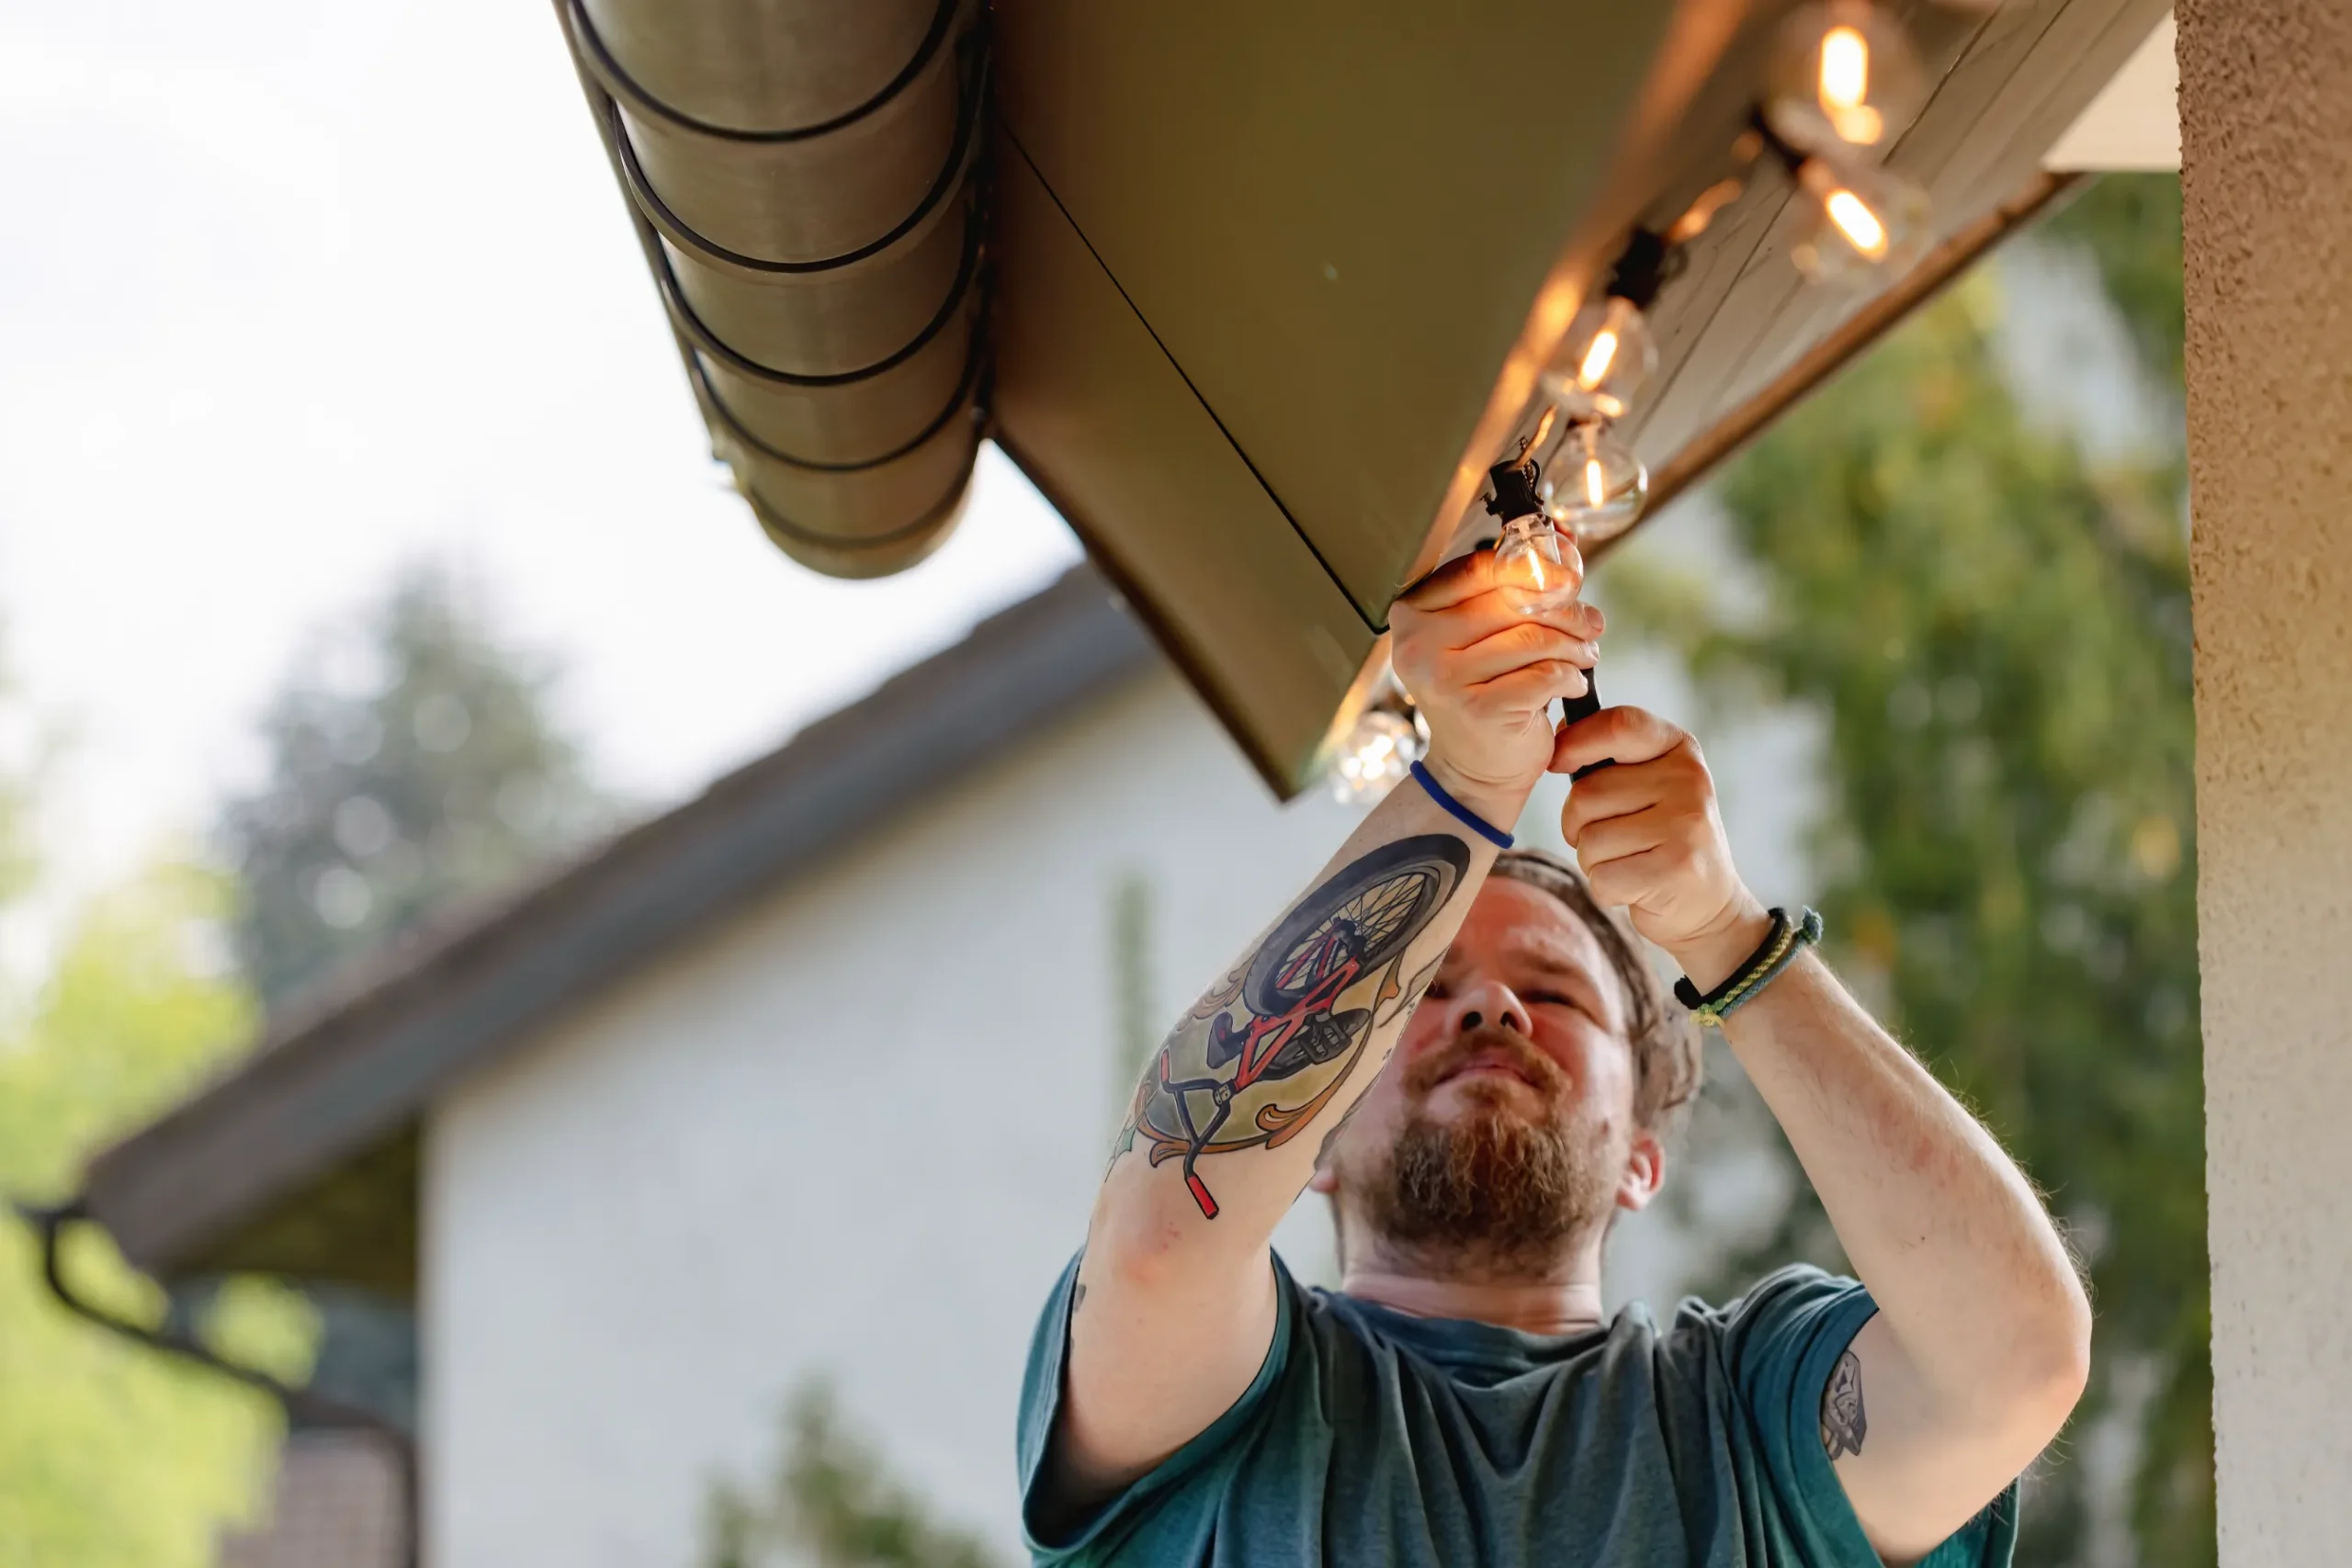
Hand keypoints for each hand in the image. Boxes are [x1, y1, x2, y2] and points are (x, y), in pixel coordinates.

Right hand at [1390, 547, 1602, 824]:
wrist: (1472, 772)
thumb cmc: (1481, 694)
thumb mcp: (1482, 638)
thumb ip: (1509, 593)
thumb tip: (1564, 543)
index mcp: (1412, 614)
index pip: (1479, 570)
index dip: (1531, 566)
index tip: (1568, 579)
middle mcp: (1419, 643)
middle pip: (1513, 603)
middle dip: (1565, 611)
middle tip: (1591, 625)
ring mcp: (1445, 678)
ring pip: (1534, 638)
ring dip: (1574, 646)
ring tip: (1586, 655)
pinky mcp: (1478, 710)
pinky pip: (1545, 675)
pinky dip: (1570, 678)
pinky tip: (1572, 685)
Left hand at [1552, 706, 1770, 989]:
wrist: (1710, 905)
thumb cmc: (1663, 838)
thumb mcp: (1649, 784)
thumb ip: (1610, 757)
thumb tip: (1558, 735)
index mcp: (1680, 750)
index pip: (1620, 724)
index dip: (1576, 740)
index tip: (1557, 761)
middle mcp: (1689, 780)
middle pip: (1587, 793)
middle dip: (1578, 824)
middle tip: (1609, 838)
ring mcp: (1685, 824)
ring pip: (1589, 839)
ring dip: (1593, 860)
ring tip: (1629, 861)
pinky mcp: (1675, 869)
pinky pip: (1601, 876)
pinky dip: (1606, 888)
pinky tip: (1636, 886)